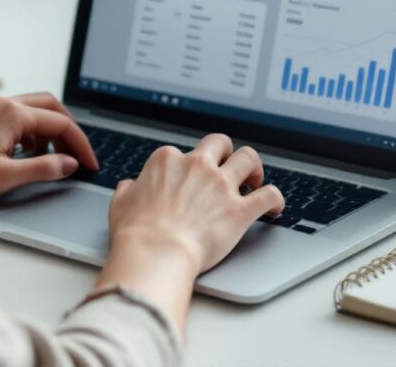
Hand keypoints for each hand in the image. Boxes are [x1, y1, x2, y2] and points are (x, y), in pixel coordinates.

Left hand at [0, 93, 97, 203]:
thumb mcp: (6, 177)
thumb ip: (43, 168)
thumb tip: (69, 164)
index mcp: (12, 114)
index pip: (61, 123)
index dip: (80, 145)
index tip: (90, 164)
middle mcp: (3, 104)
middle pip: (52, 107)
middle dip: (69, 132)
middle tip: (78, 156)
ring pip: (35, 111)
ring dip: (50, 132)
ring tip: (55, 160)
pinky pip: (19, 118)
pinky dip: (33, 133)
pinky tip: (29, 155)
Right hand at [107, 134, 283, 273]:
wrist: (156, 252)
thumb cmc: (136, 232)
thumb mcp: (120, 204)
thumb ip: (127, 191)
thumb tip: (129, 187)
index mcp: (167, 160)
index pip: (181, 152)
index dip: (186, 167)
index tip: (188, 180)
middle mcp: (197, 166)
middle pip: (220, 143)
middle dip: (226, 152)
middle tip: (228, 166)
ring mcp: (221, 186)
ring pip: (249, 158)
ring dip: (254, 167)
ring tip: (254, 179)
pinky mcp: (240, 209)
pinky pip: (269, 195)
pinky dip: (275, 199)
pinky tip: (274, 208)